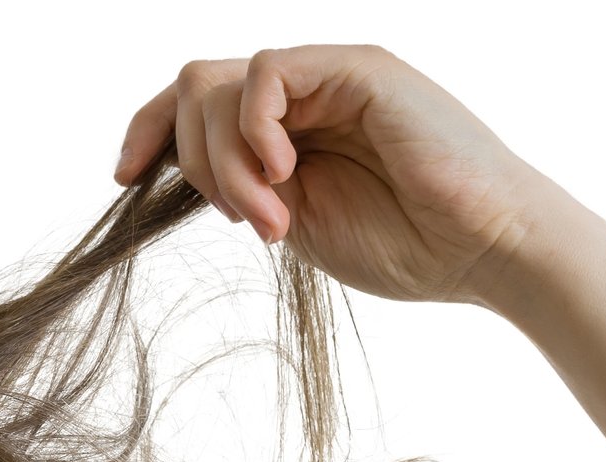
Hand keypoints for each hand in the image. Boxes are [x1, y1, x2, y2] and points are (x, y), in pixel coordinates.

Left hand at [112, 44, 557, 307]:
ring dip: (226, 161)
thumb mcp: (296, 222)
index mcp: (287, 131)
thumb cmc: (406, 248)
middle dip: (194, 163)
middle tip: (248, 222)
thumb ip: (245, 189)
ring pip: (218, 83)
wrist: (483, 249)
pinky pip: (263, 72)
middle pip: (192, 89)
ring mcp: (329, 77)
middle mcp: (303, 95)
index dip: (147, 131)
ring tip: (272, 216)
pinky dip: (253, 128)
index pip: (192, 104)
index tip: (122, 177)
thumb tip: (190, 173)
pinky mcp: (355, 67)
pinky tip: (284, 174)